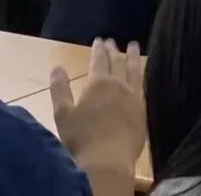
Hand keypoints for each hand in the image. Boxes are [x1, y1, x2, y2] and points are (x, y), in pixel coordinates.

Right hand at [51, 38, 145, 172]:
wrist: (108, 160)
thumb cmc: (81, 138)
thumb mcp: (62, 114)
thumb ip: (60, 89)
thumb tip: (56, 67)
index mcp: (97, 83)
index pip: (99, 60)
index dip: (98, 49)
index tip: (99, 39)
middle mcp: (118, 85)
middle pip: (116, 62)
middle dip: (113, 50)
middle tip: (113, 41)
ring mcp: (133, 96)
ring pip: (134, 70)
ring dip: (133, 56)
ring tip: (134, 45)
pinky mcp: (142, 109)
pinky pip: (143, 85)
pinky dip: (142, 74)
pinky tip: (142, 74)